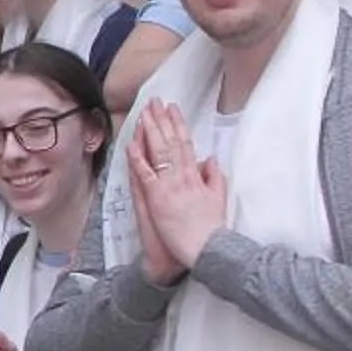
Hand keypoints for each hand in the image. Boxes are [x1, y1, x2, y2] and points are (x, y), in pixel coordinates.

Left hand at [128, 101, 227, 280]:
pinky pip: (146, 174)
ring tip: (144, 113)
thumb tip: (209, 158)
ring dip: (150, 132)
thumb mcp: (219, 198)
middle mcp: (183, 176)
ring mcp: (170, 186)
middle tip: (154, 101)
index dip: (178, 124)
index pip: (186, 143)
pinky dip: (139, 158)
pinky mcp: (158, 198)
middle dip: (162, 120)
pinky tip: (132, 143)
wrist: (208, 249)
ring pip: (159, 152)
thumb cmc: (211, 228)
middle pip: (171, 142)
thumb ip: (214, 177)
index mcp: (197, 176)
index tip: (172, 108)